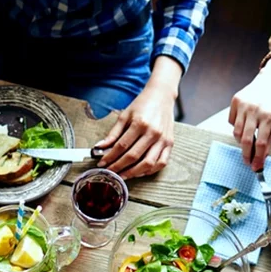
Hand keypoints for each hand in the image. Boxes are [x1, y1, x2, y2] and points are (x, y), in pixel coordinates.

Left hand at [96, 63, 179, 178]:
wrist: (162, 96)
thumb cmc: (142, 104)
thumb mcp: (125, 115)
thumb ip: (113, 133)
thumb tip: (100, 147)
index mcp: (140, 123)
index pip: (121, 146)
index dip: (110, 157)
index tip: (102, 163)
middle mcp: (153, 132)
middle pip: (133, 156)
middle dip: (119, 167)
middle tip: (110, 172)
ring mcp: (163, 139)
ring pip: (148, 163)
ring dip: (133, 173)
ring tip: (123, 175)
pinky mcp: (170, 143)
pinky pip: (161, 163)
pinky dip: (150, 170)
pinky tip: (139, 172)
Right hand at [229, 57, 270, 170]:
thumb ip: (268, 141)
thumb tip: (260, 159)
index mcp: (268, 117)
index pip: (261, 143)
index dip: (257, 158)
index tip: (255, 168)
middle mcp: (254, 110)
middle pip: (246, 139)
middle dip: (246, 154)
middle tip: (247, 162)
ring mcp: (243, 105)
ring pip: (236, 131)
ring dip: (240, 140)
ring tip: (247, 140)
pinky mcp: (235, 100)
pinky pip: (231, 121)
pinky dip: (236, 125)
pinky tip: (244, 121)